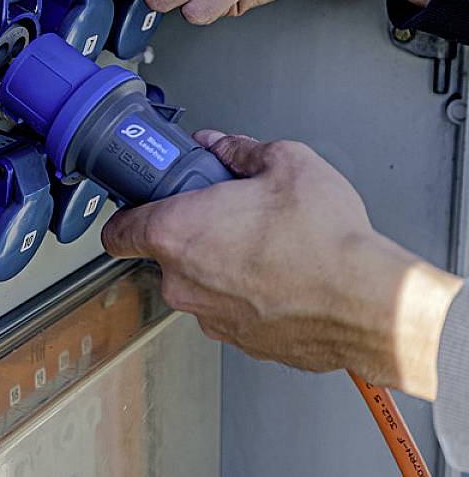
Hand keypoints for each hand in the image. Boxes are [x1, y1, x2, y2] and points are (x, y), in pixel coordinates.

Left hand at [100, 130, 462, 399]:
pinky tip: (280, 277)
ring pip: (200, 286)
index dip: (125, 217)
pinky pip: (230, 311)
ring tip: (264, 247)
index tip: (139, 208)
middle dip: (191, 235)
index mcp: (176, 233)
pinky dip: (247, 295)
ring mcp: (209, 318)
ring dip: (220, 268)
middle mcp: (182, 282)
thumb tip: (223, 145)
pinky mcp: (240, 343)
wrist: (370, 302)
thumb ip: (240, 149)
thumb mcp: (285, 163)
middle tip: (227, 217)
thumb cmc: (326, 239)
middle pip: (164, 255)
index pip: (116, 232)